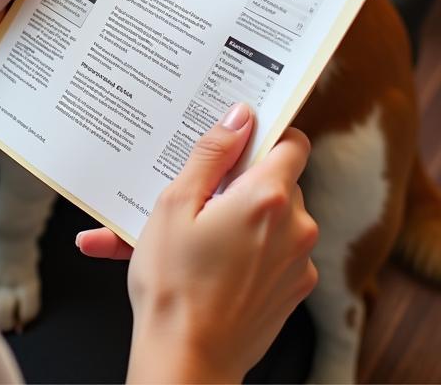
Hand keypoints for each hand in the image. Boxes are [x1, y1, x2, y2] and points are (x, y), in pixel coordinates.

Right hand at [108, 104, 317, 382]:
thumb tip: (239, 117)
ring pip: (274, 217)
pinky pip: (274, 251)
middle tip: (199, 192)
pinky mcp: (294, 289)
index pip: (293, 142)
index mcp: (266, 197)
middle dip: (241, 181)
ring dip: (240, 216)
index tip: (238, 140)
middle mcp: (295, 227)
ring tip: (190, 233)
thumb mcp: (175, 204)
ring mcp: (299, 262)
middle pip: (279, 180)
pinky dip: (246, 248)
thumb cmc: (173, 283)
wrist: (187, 357)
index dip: (266, 136)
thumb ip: (211, 154)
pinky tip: (205, 260)